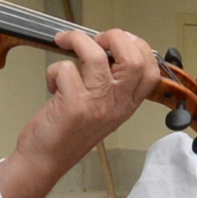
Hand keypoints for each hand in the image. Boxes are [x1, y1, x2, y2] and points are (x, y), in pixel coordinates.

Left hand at [0, 27, 162, 197]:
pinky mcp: (73, 104)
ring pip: (96, 55)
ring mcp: (96, 103)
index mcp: (126, 104)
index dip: (138, 46)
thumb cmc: (69, 133)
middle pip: (133, 57)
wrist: (46, 161)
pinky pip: (65, 69)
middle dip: (114, 36)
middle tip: (95, 39)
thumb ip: (110, 85)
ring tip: (66, 42)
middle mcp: (117, 103)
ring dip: (78, 40)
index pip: (150, 70)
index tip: (118, 40)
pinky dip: (54, 69)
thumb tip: (104, 49)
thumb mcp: (102, 110)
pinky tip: (52, 83)